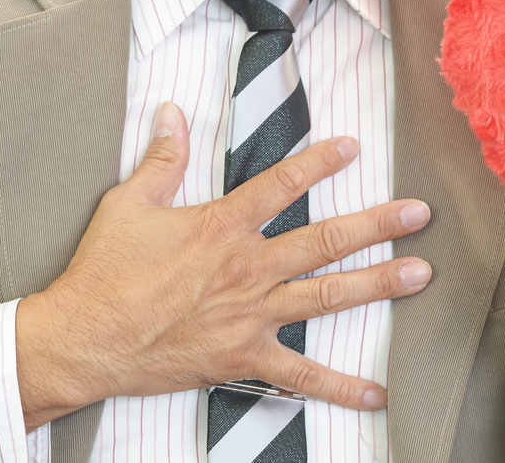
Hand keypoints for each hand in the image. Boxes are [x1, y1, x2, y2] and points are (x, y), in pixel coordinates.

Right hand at [15, 102, 432, 429]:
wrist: (85, 339)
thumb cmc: (104, 272)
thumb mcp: (128, 203)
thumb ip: (162, 158)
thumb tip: (172, 111)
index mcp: (221, 226)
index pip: (282, 184)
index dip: (320, 162)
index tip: (353, 148)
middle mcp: (246, 268)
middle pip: (324, 241)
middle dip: (377, 225)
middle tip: (419, 214)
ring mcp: (250, 315)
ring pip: (327, 297)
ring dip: (377, 285)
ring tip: (419, 274)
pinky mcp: (244, 357)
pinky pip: (301, 375)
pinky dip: (340, 387)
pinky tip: (375, 392)